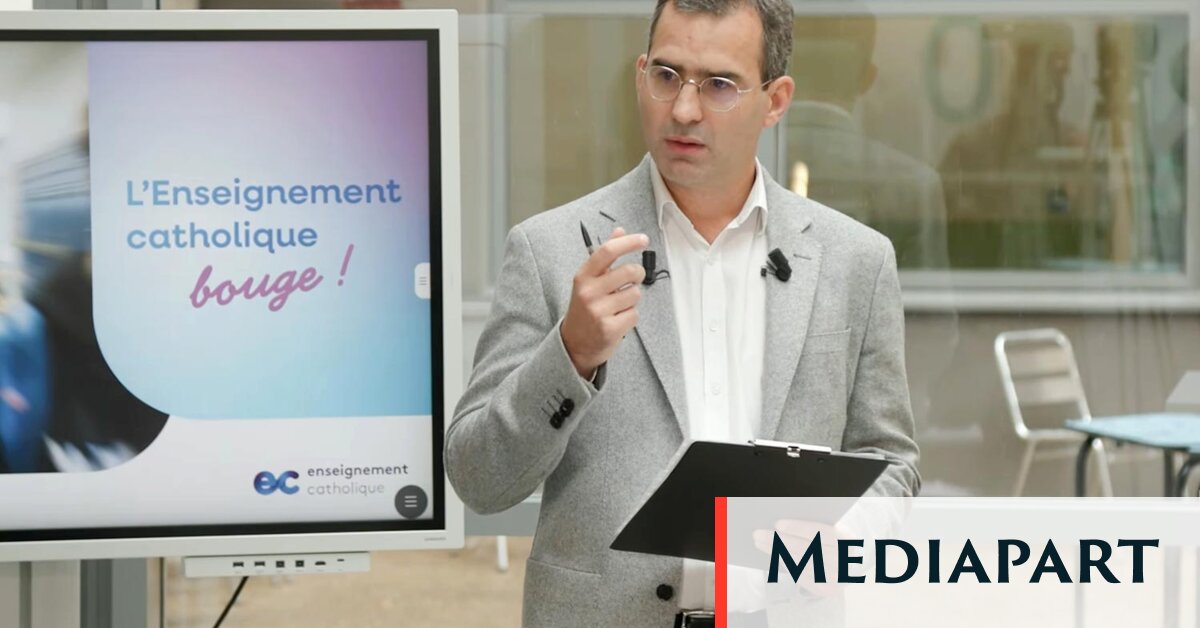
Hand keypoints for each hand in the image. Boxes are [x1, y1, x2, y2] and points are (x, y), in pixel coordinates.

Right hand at [560, 227, 648, 378]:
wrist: (575, 344)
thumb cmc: (585, 308)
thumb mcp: (589, 281)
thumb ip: (605, 256)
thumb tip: (619, 230)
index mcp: (583, 277)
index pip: (607, 251)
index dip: (628, 242)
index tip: (643, 239)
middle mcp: (589, 292)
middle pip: (629, 271)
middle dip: (637, 275)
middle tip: (632, 280)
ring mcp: (598, 311)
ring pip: (635, 294)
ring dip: (632, 299)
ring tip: (618, 306)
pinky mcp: (610, 329)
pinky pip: (635, 314)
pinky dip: (630, 316)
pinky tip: (618, 320)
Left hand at [753, 519, 845, 597]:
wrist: (853, 561)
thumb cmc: (835, 538)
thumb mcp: (832, 526)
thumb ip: (813, 522)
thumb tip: (782, 520)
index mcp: (848, 539)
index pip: (822, 532)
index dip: (799, 528)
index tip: (778, 524)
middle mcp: (845, 560)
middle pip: (807, 550)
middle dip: (780, 541)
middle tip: (759, 534)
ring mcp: (837, 578)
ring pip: (802, 565)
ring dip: (778, 553)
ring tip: (761, 543)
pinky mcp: (828, 590)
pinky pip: (803, 578)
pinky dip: (788, 566)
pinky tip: (775, 556)